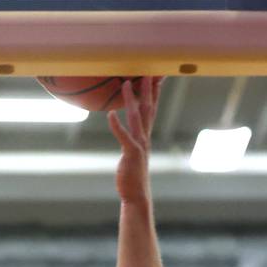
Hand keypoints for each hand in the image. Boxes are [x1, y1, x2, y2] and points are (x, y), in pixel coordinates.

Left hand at [108, 76, 162, 203]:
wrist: (136, 195)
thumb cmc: (132, 176)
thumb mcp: (132, 154)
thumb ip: (130, 141)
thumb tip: (124, 132)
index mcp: (145, 136)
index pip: (152, 110)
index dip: (154, 93)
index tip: (156, 77)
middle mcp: (144, 137)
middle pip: (148, 108)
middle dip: (148, 90)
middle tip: (148, 71)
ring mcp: (139, 145)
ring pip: (136, 117)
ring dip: (131, 100)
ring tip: (126, 84)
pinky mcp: (131, 154)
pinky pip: (123, 136)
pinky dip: (117, 125)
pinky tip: (110, 115)